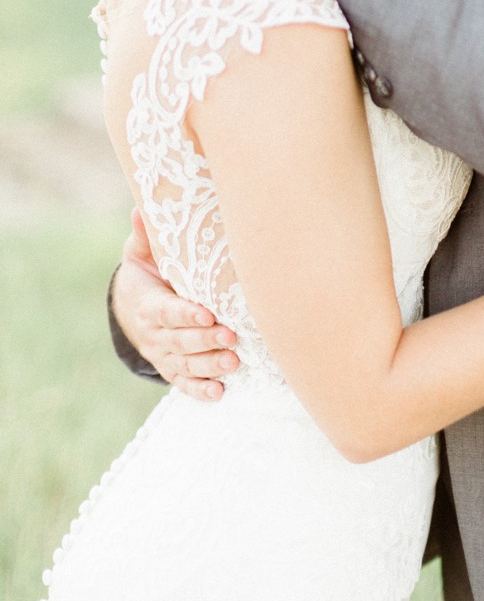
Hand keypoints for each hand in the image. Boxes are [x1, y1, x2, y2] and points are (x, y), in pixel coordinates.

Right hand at [114, 207, 239, 399]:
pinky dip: (199, 390)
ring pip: (185, 364)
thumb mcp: (141, 255)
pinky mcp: (173, 368)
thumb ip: (144, 237)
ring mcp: (164, 354)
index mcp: (148, 304)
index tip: (207, 314)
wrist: (132, 308)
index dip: (185, 314)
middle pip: (180, 340)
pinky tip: (219, 393)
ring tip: (233, 362)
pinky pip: (184, 383)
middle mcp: (156, 333)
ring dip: (209, 365)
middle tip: (231, 337)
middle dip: (205, 341)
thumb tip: (141, 208)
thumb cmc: (148, 275)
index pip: (166, 311)